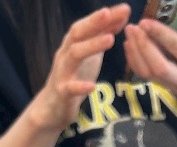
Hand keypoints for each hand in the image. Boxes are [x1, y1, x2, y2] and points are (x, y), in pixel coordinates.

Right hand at [36, 4, 131, 129]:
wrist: (53, 106)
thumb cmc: (74, 76)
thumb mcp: (90, 54)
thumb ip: (102, 36)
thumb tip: (121, 16)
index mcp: (73, 44)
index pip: (87, 25)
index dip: (102, 17)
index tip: (123, 9)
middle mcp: (66, 54)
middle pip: (77, 33)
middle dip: (93, 22)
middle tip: (109, 13)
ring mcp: (62, 73)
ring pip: (74, 55)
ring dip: (91, 46)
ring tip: (110, 39)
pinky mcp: (62, 93)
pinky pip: (70, 88)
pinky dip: (81, 86)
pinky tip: (92, 86)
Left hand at [123, 0, 176, 99]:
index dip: (160, 34)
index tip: (145, 21)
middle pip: (159, 67)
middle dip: (143, 47)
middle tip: (132, 27)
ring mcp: (175, 87)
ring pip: (149, 74)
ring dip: (136, 54)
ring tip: (129, 32)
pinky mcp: (166, 88)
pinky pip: (146, 77)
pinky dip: (135, 61)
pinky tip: (130, 45)